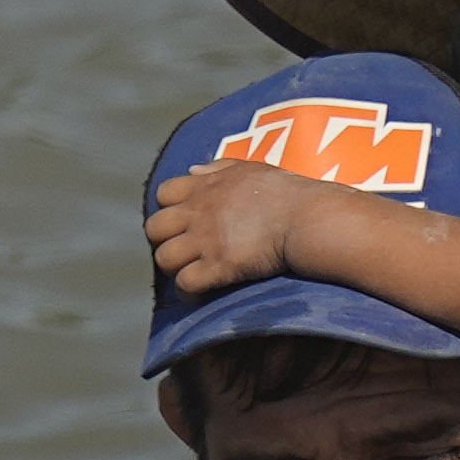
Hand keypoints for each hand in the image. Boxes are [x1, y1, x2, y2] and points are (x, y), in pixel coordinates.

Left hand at [144, 161, 323, 297]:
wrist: (307, 218)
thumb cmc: (286, 193)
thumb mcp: (250, 168)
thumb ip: (218, 168)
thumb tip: (193, 169)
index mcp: (205, 186)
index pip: (163, 193)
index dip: (169, 209)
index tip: (185, 222)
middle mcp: (199, 212)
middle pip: (153, 228)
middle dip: (164, 241)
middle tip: (184, 251)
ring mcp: (206, 240)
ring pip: (163, 258)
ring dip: (175, 268)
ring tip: (192, 272)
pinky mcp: (219, 267)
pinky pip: (185, 284)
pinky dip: (189, 292)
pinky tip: (203, 292)